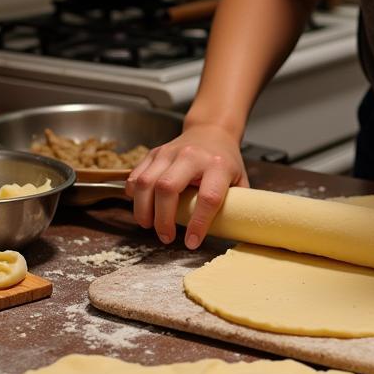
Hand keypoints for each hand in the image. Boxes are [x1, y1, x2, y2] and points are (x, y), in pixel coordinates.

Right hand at [125, 124, 247, 248]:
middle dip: (162, 219)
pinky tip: (142, 207)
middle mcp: (191, 156)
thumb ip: (235, 205)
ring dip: (143, 210)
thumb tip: (229, 233)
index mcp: (218, 165)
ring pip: (146, 182)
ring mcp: (169, 152)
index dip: (199, 223)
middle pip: (167, 188)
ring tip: (148, 226)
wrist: (211, 131)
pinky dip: (134, 195)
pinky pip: (136, 176)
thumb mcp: (239, 180)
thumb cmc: (225, 161)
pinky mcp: (154, 153)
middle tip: (166, 237)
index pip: (208, 198)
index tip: (192, 242)